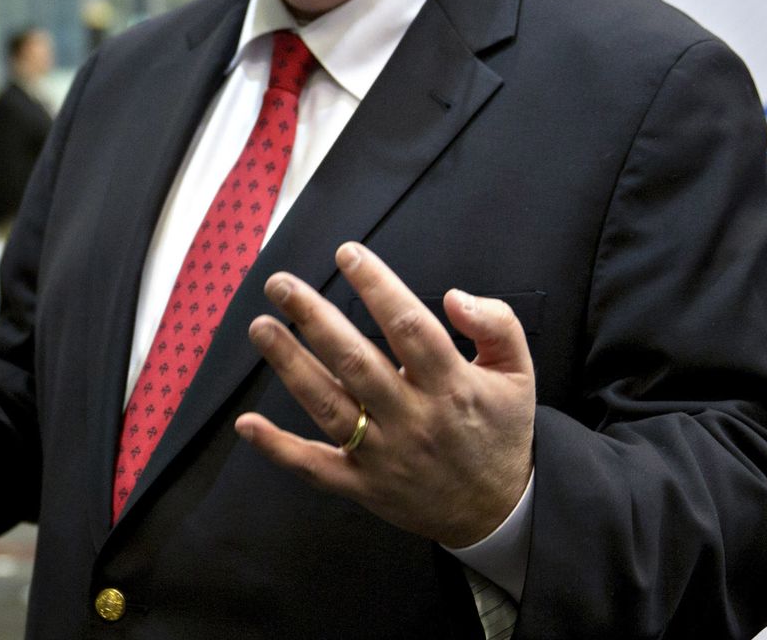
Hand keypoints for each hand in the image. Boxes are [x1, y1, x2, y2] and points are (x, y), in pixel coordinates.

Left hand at [235, 242, 534, 547]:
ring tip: (261, 326)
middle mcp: (414, 419)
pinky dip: (278, 448)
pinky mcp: (364, 486)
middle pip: (356, 362)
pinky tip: (246, 423)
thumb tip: (455, 296)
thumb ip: (496, 324)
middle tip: (280, 284)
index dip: (377, 286)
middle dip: (314, 318)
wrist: (497, 512)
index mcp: (452, 385)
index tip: (347, 254)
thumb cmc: (502, 431)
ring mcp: (385, 456)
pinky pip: (315, 468)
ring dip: (290, 365)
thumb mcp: (519, 373)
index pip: (409, 326)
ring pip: (329, 407)